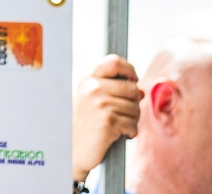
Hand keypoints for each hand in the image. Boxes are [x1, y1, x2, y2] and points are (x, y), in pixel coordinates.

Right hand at [72, 54, 142, 181]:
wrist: (70, 149)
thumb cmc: (83, 125)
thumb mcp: (90, 100)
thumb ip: (112, 90)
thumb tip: (140, 90)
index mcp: (88, 80)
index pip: (114, 62)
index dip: (129, 69)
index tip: (133, 80)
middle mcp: (93, 88)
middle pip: (132, 89)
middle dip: (133, 103)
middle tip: (121, 114)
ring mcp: (101, 104)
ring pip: (135, 108)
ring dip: (131, 120)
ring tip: (116, 126)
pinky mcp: (109, 121)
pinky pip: (133, 124)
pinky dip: (130, 133)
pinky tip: (116, 134)